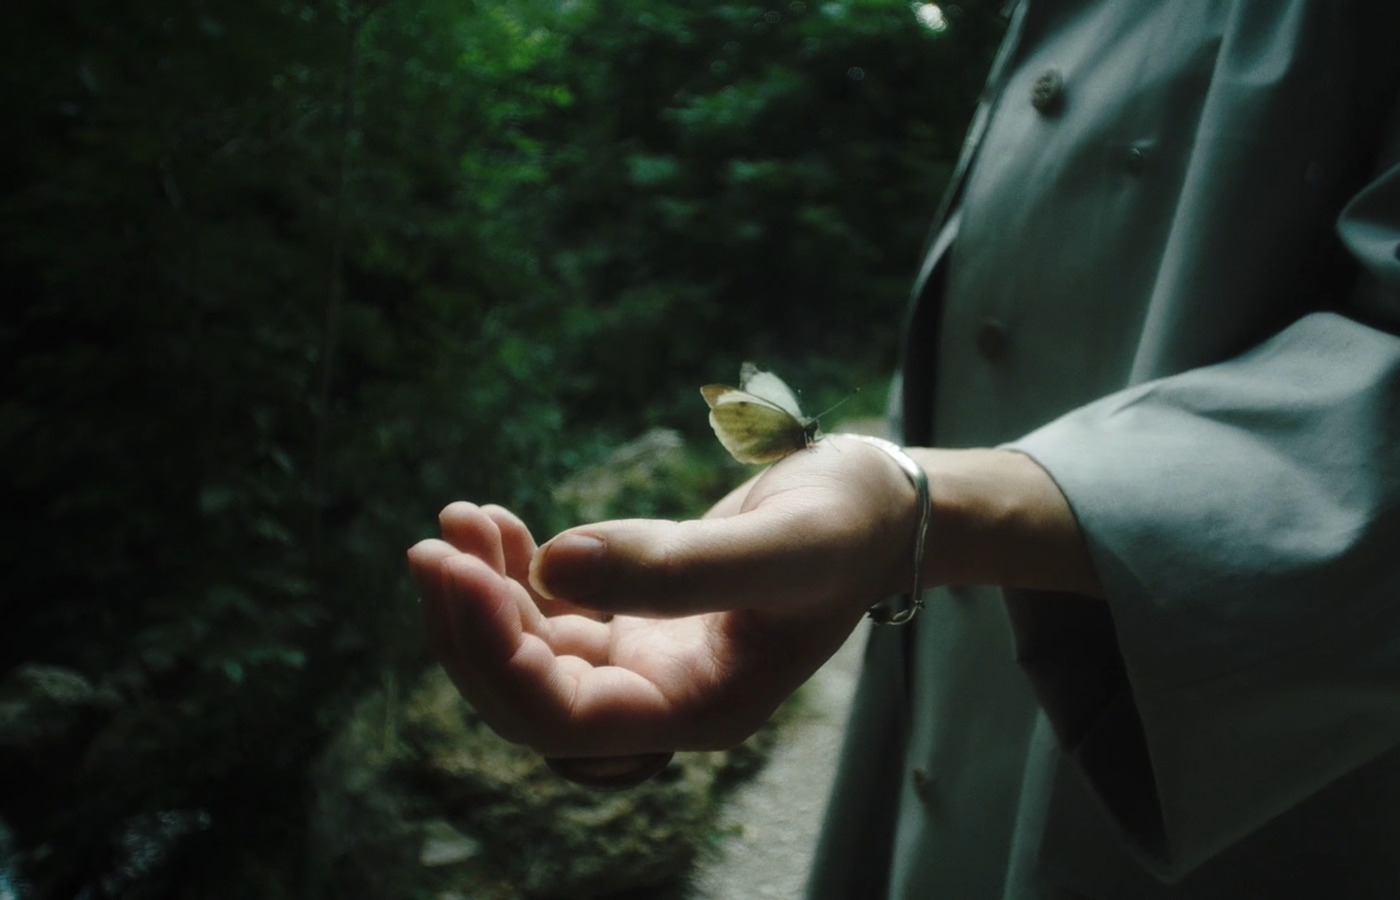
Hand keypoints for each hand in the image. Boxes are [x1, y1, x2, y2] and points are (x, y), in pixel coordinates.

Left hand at [407, 437, 919, 759]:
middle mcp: (663, 700)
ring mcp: (644, 661)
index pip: (568, 721)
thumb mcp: (780, 546)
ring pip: (529, 653)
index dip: (499, 659)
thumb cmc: (848, 526)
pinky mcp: (634, 618)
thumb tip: (555, 563)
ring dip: (484, 592)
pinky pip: (548, 612)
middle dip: (472, 628)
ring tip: (459, 520)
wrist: (878, 504)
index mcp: (700, 710)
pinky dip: (512, 569)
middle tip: (435, 549)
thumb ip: (675, 565)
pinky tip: (493, 522)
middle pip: (530, 698)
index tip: (461, 575)